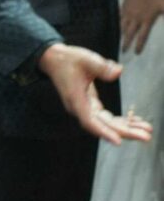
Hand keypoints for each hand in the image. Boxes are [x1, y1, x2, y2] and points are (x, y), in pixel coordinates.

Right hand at [39, 42, 153, 144]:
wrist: (54, 60)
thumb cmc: (68, 59)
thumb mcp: (85, 58)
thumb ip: (101, 66)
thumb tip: (118, 71)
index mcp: (76, 100)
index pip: (90, 121)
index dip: (104, 132)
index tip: (118, 141)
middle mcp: (80, 109)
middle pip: (103, 126)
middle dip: (125, 132)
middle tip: (146, 136)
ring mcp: (85, 108)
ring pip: (107, 124)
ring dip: (127, 128)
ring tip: (146, 130)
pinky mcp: (90, 106)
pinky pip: (107, 118)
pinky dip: (121, 120)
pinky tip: (135, 121)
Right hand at [121, 0, 163, 56]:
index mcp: (146, 20)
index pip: (142, 36)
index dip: (139, 45)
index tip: (136, 53)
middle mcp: (135, 19)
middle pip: (130, 34)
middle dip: (127, 43)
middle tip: (123, 51)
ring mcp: (128, 13)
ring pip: (122, 26)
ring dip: (120, 34)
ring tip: (116, 39)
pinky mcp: (123, 7)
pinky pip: (118, 17)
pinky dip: (116, 22)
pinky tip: (113, 25)